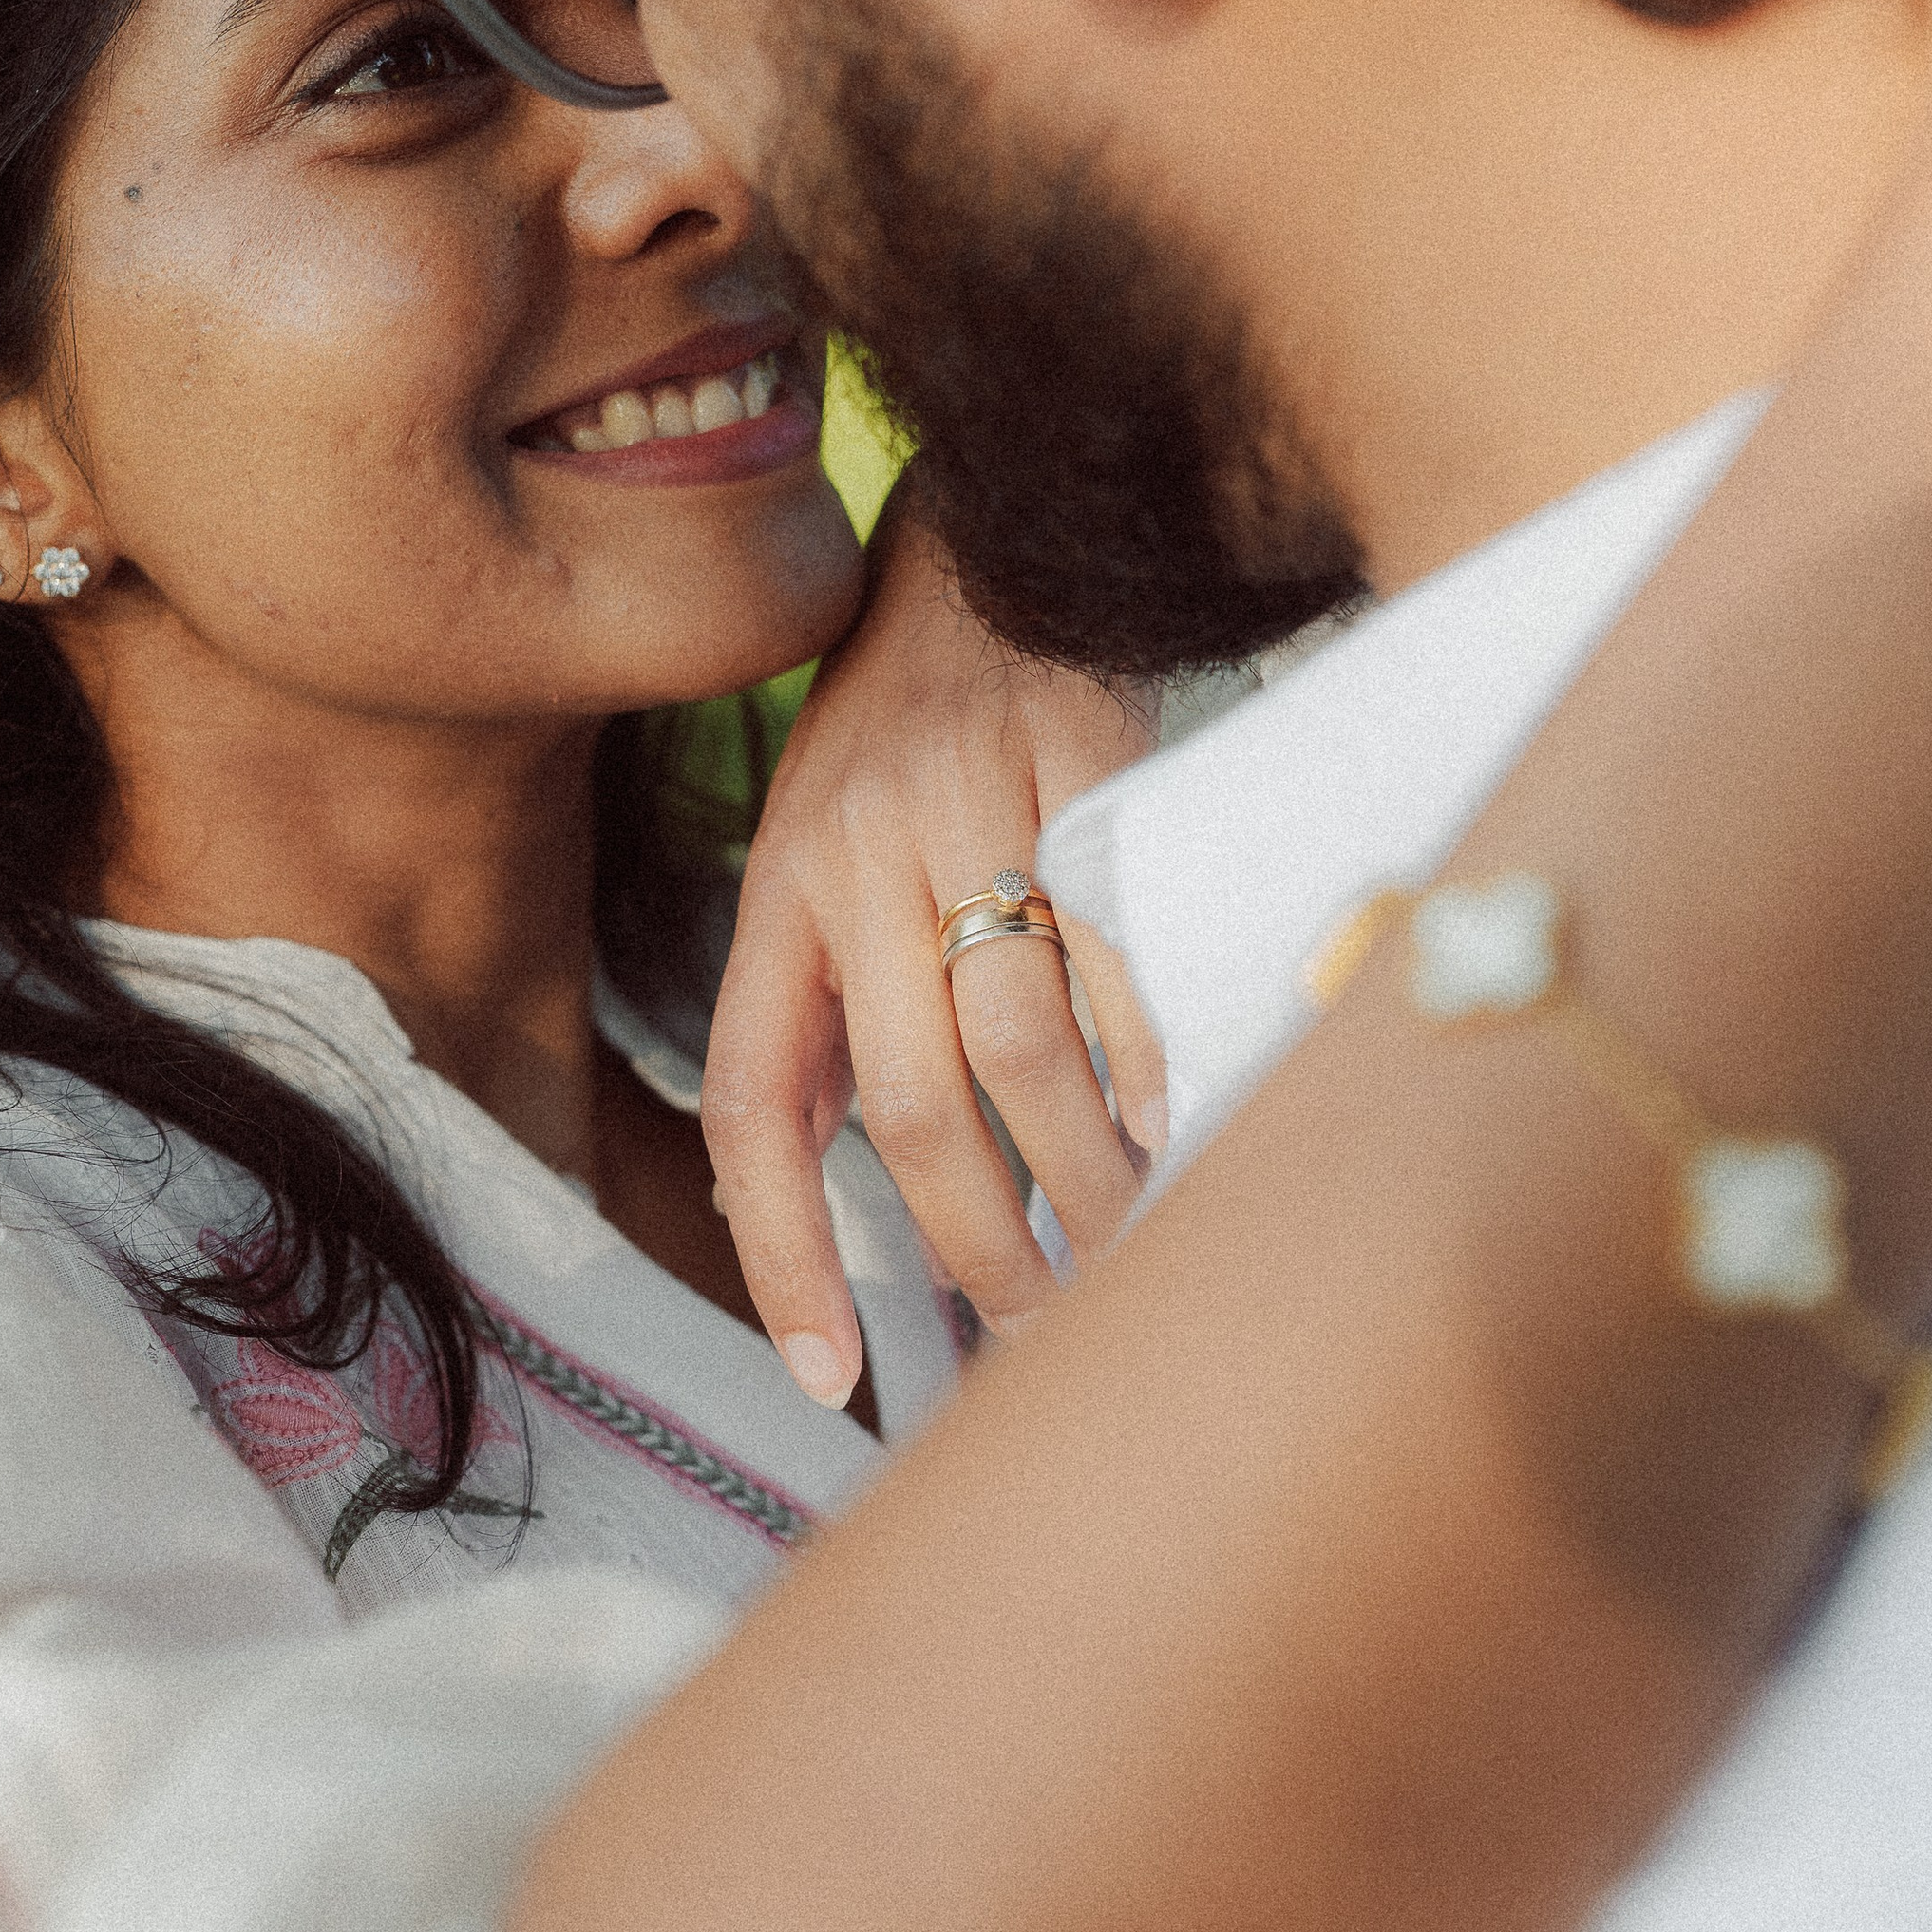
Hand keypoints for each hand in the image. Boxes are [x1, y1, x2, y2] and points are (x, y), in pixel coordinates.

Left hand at [704, 475, 1163, 1402]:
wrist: (978, 552)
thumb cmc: (901, 742)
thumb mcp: (821, 863)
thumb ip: (835, 1010)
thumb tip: (880, 1199)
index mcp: (779, 893)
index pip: (753, 1106)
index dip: (784, 1258)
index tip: (829, 1379)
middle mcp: (858, 852)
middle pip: (916, 1105)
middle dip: (983, 1246)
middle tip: (1037, 1316)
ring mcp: (972, 804)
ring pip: (1025, 1044)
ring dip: (1085, 1176)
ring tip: (1123, 1241)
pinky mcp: (1088, 763)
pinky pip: (1125, 950)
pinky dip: (1155, 1057)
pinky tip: (1179, 1120)